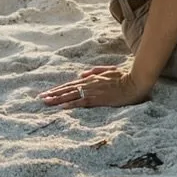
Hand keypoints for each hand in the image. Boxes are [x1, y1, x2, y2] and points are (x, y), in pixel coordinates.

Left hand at [38, 65, 152, 109]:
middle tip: (40, 98)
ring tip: (46, 102)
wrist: (135, 81)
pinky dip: (72, 103)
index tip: (47, 93)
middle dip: (53, 94)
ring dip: (58, 99)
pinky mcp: (99, 98)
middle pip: (68, 89)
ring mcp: (94, 91)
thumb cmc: (124, 76)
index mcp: (92, 79)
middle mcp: (90, 84)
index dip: (58, 89)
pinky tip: (62, 106)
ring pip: (72, 95)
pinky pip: (82, 101)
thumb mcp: (108, 70)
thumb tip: (81, 75)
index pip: (71, 84)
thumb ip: (94, 71)